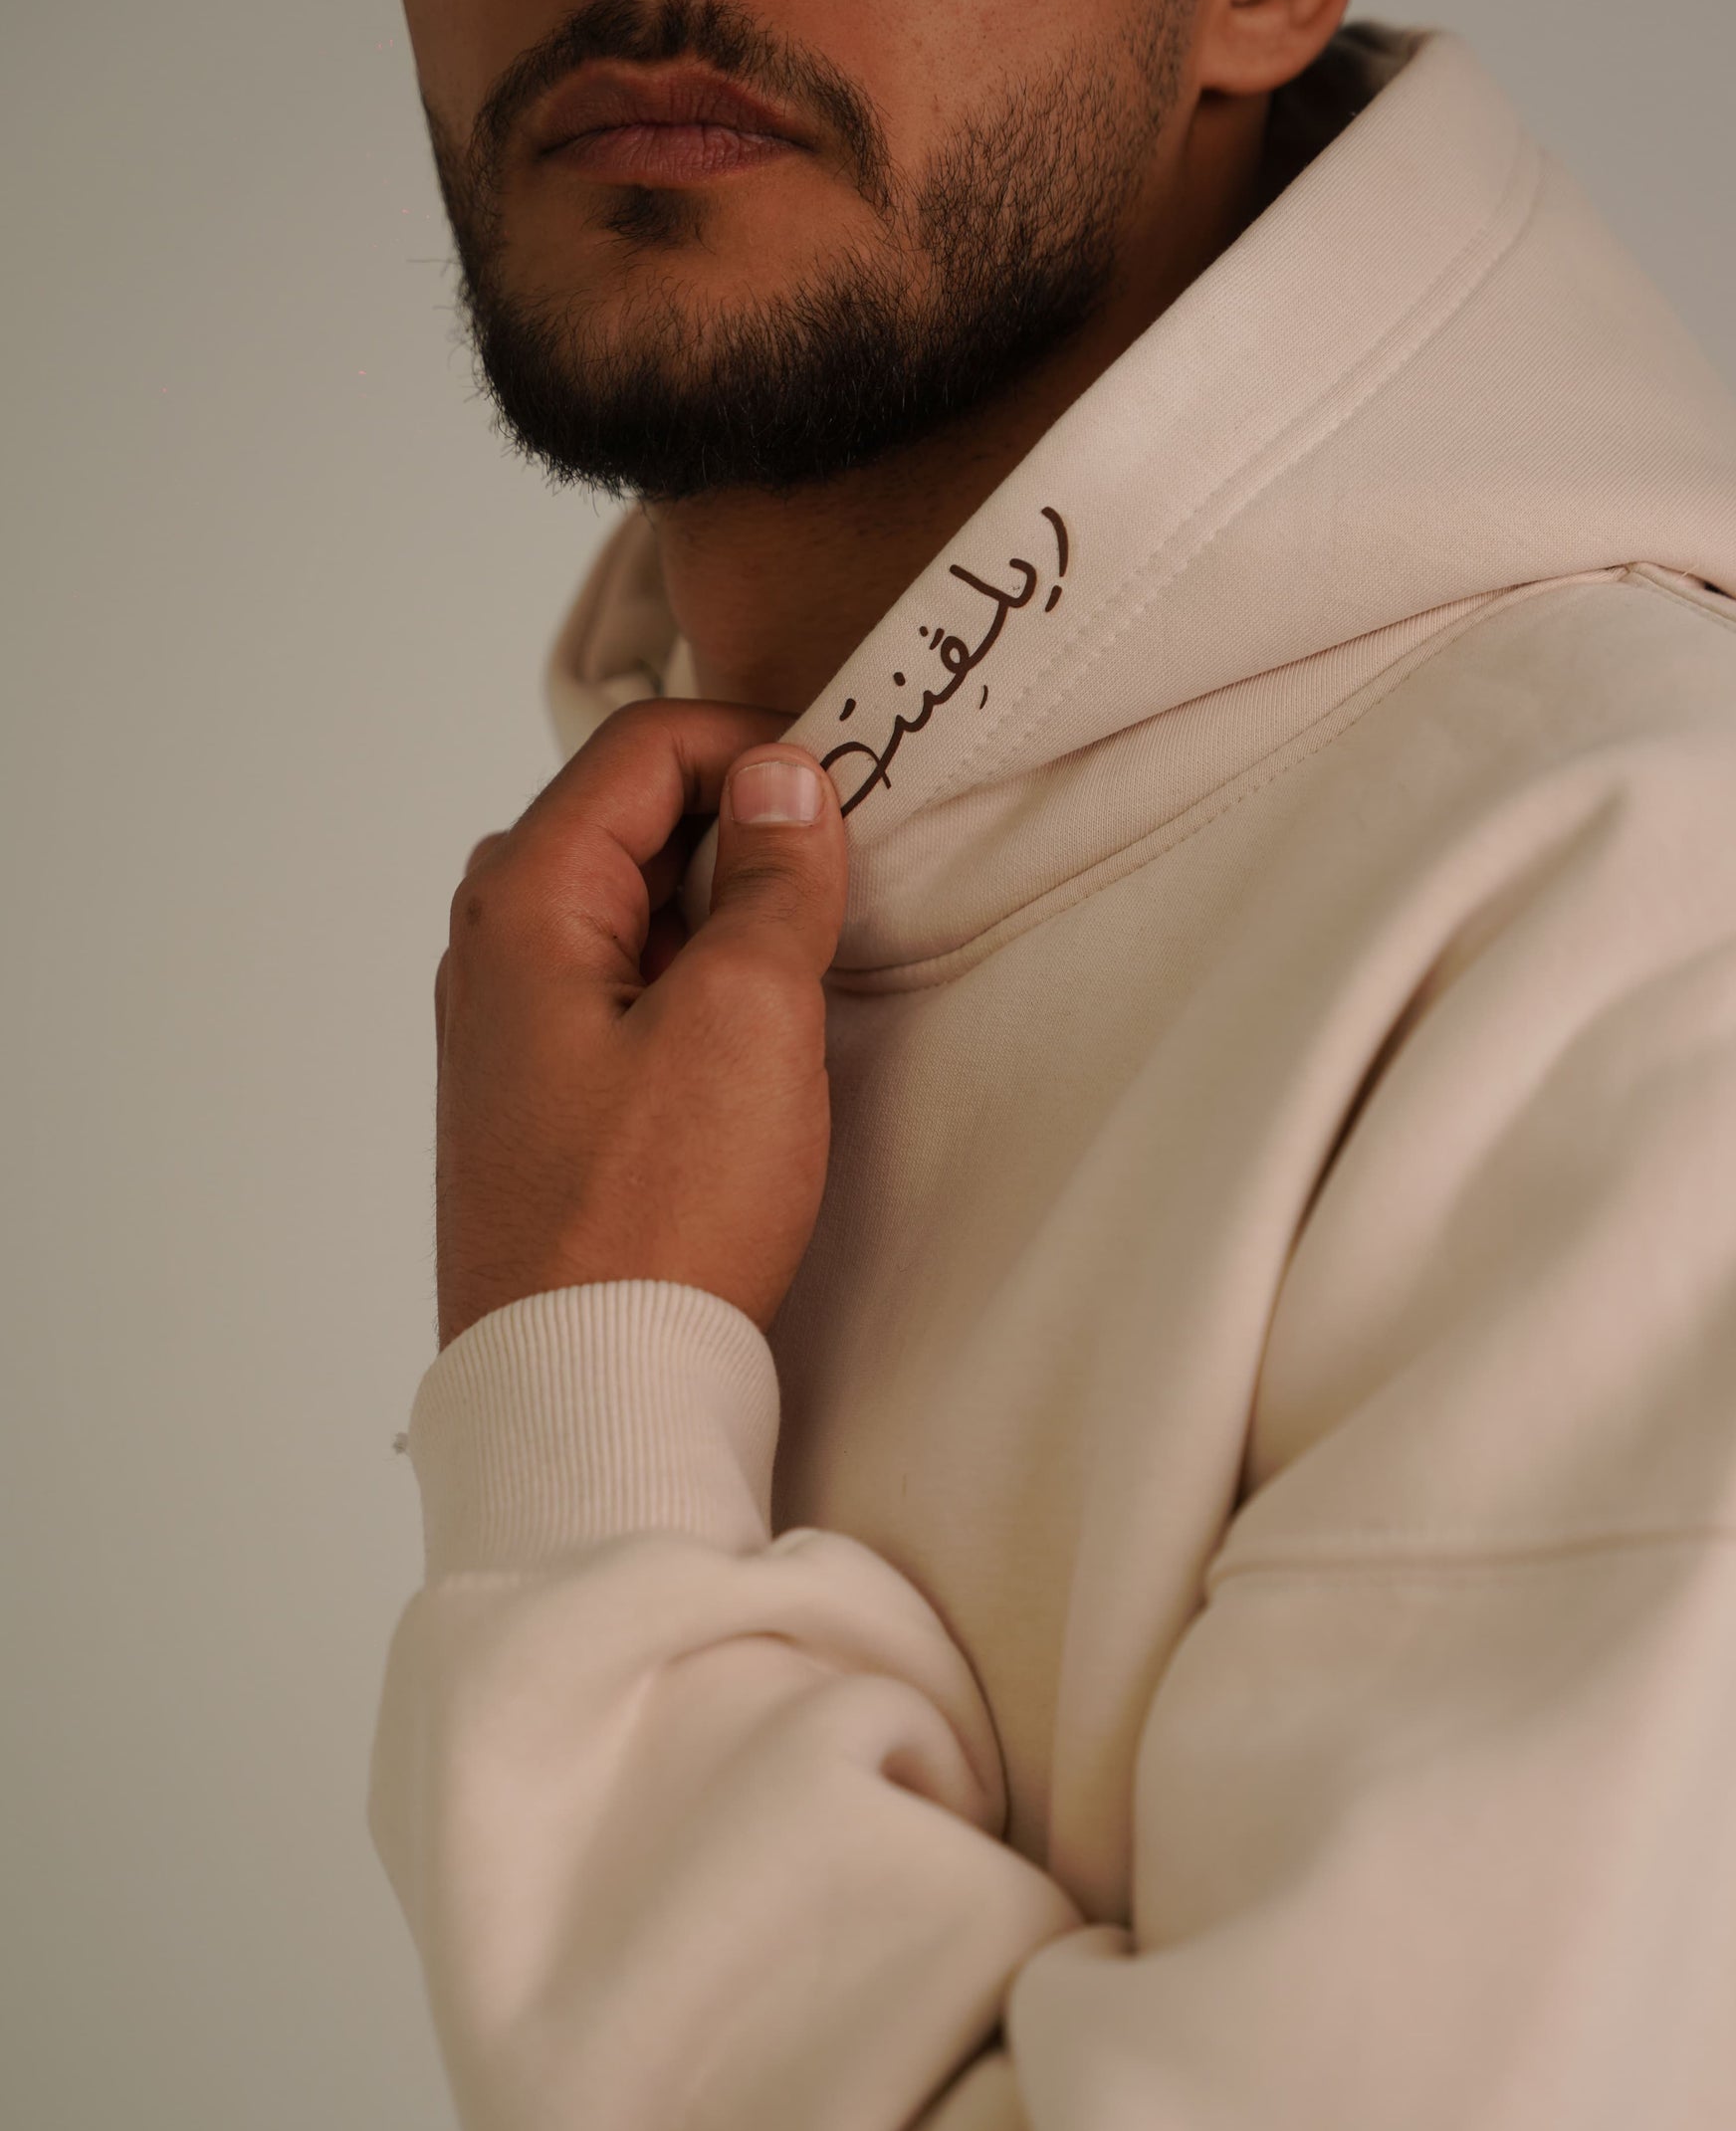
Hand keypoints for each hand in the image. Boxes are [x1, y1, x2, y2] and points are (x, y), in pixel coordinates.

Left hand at [431, 698, 846, 1350]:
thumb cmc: (658, 1215)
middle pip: (627, 817)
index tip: (847, 783)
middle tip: (842, 868)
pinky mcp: (541, 1100)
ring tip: (810, 955)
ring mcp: (510, 1028)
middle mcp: (492, 949)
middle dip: (739, 821)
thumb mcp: (747, 1021)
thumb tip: (784, 781)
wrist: (588, 1388)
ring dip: (721, 907)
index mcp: (523, 901)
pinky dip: (693, 977)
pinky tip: (756, 1033)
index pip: (642, 747)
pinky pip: (621, 986)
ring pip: (627, 906)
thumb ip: (774, 883)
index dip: (753, 742)